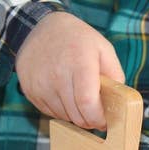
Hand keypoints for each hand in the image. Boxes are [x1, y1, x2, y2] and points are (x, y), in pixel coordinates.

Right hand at [16, 12, 124, 129]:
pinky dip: (60, 110)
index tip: (104, 121)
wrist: (40, 28)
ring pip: (63, 116)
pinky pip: (49, 112)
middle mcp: (57, 74)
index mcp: (79, 63)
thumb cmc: (78, 40)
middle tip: (95, 114)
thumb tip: (118, 103)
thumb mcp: (104, 49)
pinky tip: (64, 95)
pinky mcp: (29, 90)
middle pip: (76, 115)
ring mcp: (40, 84)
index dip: (97, 118)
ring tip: (79, 99)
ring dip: (75, 115)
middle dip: (89, 120)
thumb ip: (115, 76)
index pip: (87, 102)